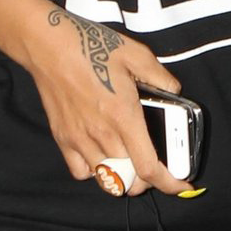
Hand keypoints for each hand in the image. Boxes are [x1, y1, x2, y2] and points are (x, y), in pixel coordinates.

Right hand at [22, 4, 189, 198]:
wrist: (49, 45)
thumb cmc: (91, 47)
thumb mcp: (136, 55)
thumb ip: (160, 77)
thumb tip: (174, 90)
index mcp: (125, 117)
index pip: (149, 167)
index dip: (168, 183)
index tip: (181, 185)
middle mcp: (102, 135)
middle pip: (130, 180)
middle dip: (147, 180)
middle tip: (153, 167)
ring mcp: (80, 139)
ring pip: (106, 179)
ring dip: (122, 177)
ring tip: (128, 164)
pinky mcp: (63, 138)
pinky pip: (80, 171)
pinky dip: (94, 172)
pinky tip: (101, 157)